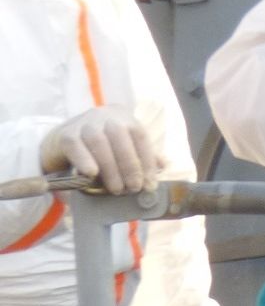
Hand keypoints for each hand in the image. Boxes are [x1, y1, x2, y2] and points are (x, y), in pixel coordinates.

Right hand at [40, 106, 162, 193]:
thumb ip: (140, 153)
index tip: (150, 184)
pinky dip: (85, 160)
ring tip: (117, 189)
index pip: (140, 136)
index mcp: (123, 117)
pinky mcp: (65, 134)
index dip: (147, 161)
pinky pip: (76, 146)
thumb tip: (163, 165)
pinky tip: (92, 175)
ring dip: (110, 168)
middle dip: (130, 166)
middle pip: (121, 137)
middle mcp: (105, 116)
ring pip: (99, 142)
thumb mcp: (121, 146)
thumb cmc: (97, 147)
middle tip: (133, 188)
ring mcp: (84, 122)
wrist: (59, 141)